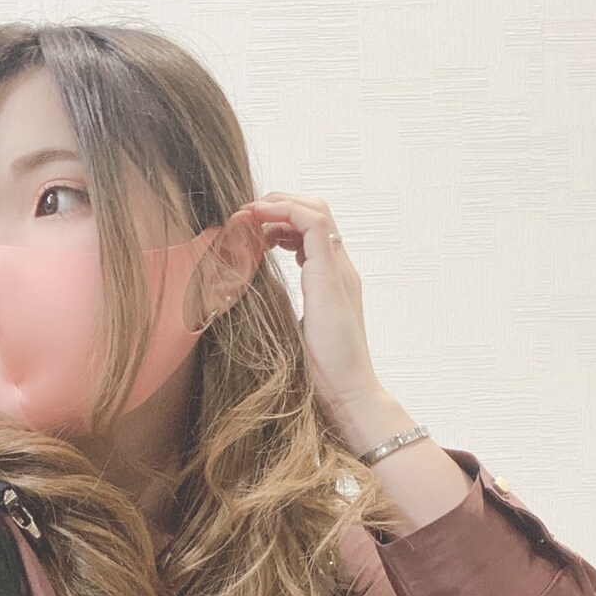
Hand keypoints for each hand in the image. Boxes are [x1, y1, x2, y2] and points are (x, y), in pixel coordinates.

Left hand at [239, 193, 386, 416]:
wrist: (349, 392)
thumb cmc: (323, 372)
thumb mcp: (295, 331)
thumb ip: (286, 308)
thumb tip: (257, 298)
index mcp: (331, 280)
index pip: (311, 231)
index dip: (280, 221)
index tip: (252, 229)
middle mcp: (339, 268)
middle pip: (315, 212)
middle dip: (278, 204)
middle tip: (246, 215)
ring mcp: (338, 269)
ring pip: (316, 210)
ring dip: (279, 204)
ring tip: (249, 213)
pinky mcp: (331, 275)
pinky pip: (313, 223)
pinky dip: (285, 212)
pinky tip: (259, 219)